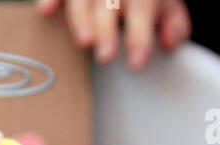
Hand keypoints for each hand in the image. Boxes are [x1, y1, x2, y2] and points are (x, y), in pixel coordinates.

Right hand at [35, 0, 190, 69]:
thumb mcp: (167, 4)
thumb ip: (173, 23)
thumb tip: (170, 42)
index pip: (143, 9)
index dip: (139, 36)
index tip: (136, 63)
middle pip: (110, 3)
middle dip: (107, 29)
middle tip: (105, 56)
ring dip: (81, 20)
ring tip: (84, 43)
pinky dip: (51, 0)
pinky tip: (46, 12)